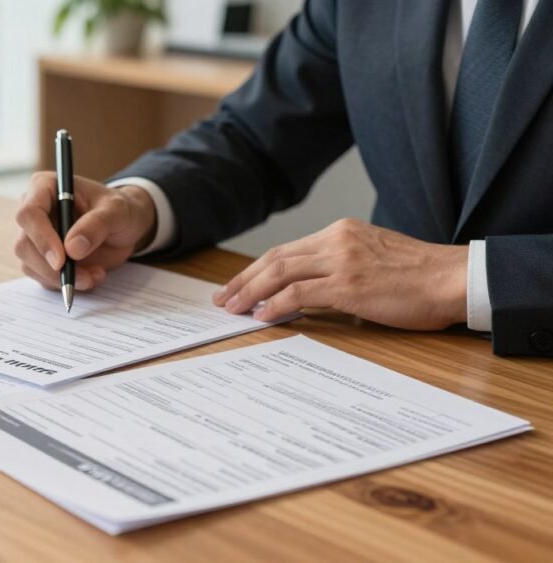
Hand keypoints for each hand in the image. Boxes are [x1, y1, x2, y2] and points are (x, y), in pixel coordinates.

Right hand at [14, 172, 155, 290]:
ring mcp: (35, 237)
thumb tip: (72, 248)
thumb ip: (97, 225)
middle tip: (84, 278)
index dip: (41, 238)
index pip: (29, 213)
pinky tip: (90, 277)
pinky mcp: (41, 259)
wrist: (124, 228)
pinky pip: (43, 278)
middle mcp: (34, 211)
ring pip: (31, 265)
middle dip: (52, 268)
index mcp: (45, 187)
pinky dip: (66, 283)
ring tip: (95, 275)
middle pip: (24, 244)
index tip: (61, 260)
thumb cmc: (118, 210)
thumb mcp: (117, 211)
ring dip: (62, 279)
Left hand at [212, 219, 468, 329]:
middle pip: (275, 258)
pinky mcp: (348, 284)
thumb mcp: (373, 259)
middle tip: (222, 298)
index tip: (238, 285)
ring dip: (250, 293)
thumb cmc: (420, 276)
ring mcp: (341, 261)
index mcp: (341, 232)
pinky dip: (275, 304)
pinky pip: (299, 293)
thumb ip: (340, 269)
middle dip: (243, 280)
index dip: (257, 269)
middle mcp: (336, 240)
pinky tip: (262, 315)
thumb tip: (308, 295)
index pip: (286, 250)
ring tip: (233, 309)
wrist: (454, 278)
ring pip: (280, 273)